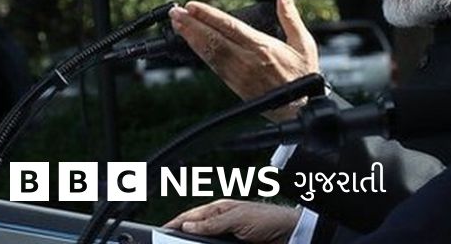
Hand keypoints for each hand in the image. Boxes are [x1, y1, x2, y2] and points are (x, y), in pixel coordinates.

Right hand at [164, 199, 299, 243]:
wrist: (291, 234)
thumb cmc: (269, 218)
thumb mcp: (238, 218)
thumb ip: (213, 222)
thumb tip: (188, 225)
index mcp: (220, 210)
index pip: (190, 217)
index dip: (174, 224)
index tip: (160, 232)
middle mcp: (221, 223)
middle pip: (194, 232)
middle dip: (181, 238)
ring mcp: (227, 237)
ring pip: (203, 242)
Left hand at [169, 0, 319, 120]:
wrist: (300, 108)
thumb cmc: (304, 75)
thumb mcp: (304, 43)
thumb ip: (290, 16)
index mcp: (263, 47)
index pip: (230, 27)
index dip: (208, 16)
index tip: (192, 6)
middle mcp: (247, 60)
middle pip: (213, 39)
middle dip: (191, 25)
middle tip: (175, 12)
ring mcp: (239, 74)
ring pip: (209, 53)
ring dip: (191, 38)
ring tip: (177, 25)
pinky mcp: (235, 85)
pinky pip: (213, 67)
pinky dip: (200, 53)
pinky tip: (192, 44)